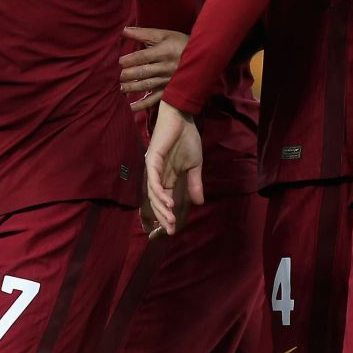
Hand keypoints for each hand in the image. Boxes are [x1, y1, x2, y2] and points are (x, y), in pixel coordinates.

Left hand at [122, 26, 187, 111]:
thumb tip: (123, 30)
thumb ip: (143, 33)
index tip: (120, 62)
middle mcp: (165, 67)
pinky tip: (132, 107)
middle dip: (129, 75)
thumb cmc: (179, 43)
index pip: (143, 57)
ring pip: (147, 86)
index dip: (130, 60)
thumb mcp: (164, 35)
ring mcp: (167, 80)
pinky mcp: (169, 90)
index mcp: (163, 52)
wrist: (202, 56)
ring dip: (133, 88)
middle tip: (119, 76)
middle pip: (144, 72)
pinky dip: (143, 105)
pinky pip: (155, 99)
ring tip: (122, 89)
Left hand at [144, 103, 204, 235]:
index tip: (170, 233)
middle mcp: (156, 177)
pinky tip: (168, 203)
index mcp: (166, 179)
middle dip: (161, 219)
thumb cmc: (187, 139)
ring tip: (170, 221)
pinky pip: (153, 180)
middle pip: (155, 203)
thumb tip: (199, 203)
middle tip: (167, 234)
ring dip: (161, 209)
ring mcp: (153, 169)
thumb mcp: (195, 165)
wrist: (183, 118)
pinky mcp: (152, 159)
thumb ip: (195, 184)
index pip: (164, 203)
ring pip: (153, 195)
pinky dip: (160, 193)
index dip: (166, 217)